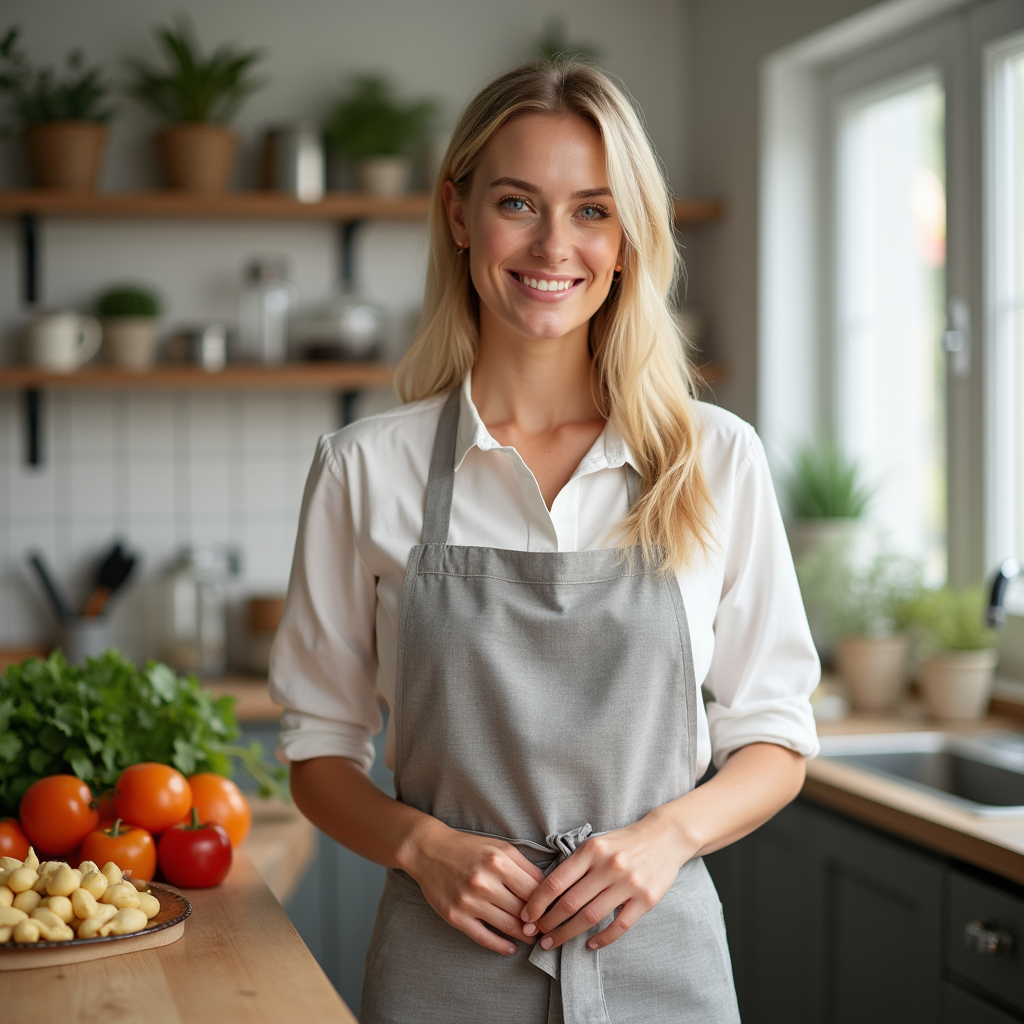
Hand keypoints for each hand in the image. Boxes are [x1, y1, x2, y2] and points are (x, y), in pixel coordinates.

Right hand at [404, 820, 545, 955]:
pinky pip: (484, 937)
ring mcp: (468, 901)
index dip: (547, 902)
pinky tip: (511, 948)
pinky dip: (501, 946)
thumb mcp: (500, 847)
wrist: (429, 851)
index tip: (553, 910)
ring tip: (532, 936)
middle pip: (523, 910)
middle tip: (546, 927)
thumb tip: (546, 888)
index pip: (534, 889)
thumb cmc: (469, 848)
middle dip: (538, 921)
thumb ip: (524, 866)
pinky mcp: (455, 916)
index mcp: (498, 861)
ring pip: (507, 926)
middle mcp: (484, 881)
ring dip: (524, 935)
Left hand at [520, 811, 692, 951]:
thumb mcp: (597, 842)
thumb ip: (577, 863)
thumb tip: (546, 891)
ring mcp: (628, 883)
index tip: (527, 916)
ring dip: (568, 933)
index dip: (538, 902)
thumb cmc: (624, 841)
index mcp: (592, 849)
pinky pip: (619, 926)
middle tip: (536, 935)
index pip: (557, 881)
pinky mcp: (646, 899)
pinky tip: (590, 945)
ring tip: (553, 942)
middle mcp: (608, 866)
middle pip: (570, 903)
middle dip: (549, 922)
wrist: (665, 836)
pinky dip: (602, 939)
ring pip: (590, 917)